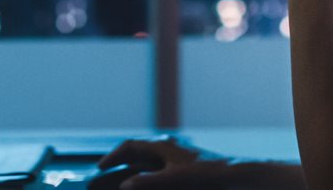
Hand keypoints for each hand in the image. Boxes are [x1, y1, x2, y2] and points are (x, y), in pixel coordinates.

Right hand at [97, 137, 232, 188]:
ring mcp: (176, 156)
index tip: (100, 168)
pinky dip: (146, 174)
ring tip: (121, 177)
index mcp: (162, 146)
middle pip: (136, 150)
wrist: (233, 174)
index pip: (130, 147)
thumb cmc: (205, 175)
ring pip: (147, 159)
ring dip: (132, 167)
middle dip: (119, 160)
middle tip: (104, 170)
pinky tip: (145, 182)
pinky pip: (158, 167)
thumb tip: (124, 186)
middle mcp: (167, 148)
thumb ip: (147, 182)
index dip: (113, 157)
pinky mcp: (183, 165)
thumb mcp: (174, 179)